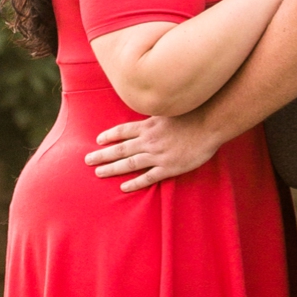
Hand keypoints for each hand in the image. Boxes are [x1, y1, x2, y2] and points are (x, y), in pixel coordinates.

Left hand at [86, 113, 215, 189]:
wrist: (209, 123)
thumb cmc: (193, 113)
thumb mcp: (170, 109)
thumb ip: (158, 115)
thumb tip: (150, 112)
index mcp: (149, 125)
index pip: (123, 131)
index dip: (110, 136)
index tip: (98, 140)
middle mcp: (149, 140)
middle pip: (121, 148)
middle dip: (102, 154)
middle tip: (87, 160)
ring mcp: (158, 155)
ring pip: (129, 163)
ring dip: (112, 168)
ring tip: (98, 173)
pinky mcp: (169, 167)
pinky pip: (148, 177)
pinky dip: (135, 183)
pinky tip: (123, 187)